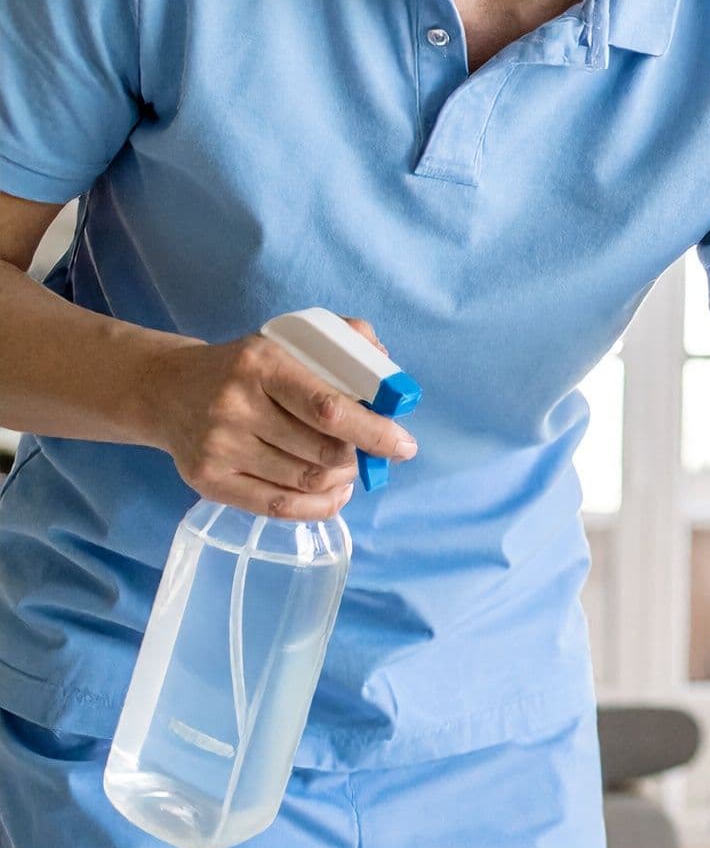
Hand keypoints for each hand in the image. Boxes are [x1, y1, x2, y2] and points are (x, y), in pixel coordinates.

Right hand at [147, 313, 416, 517]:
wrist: (168, 391)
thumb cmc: (245, 367)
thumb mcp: (287, 340)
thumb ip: (346, 342)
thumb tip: (390, 372)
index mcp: (263, 365)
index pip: (329, 408)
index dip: (374, 432)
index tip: (403, 445)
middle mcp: (236, 407)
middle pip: (321, 452)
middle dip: (357, 458)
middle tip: (368, 454)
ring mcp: (219, 447)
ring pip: (304, 481)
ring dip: (340, 480)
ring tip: (347, 469)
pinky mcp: (207, 481)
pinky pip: (277, 507)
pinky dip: (318, 506)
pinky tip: (333, 493)